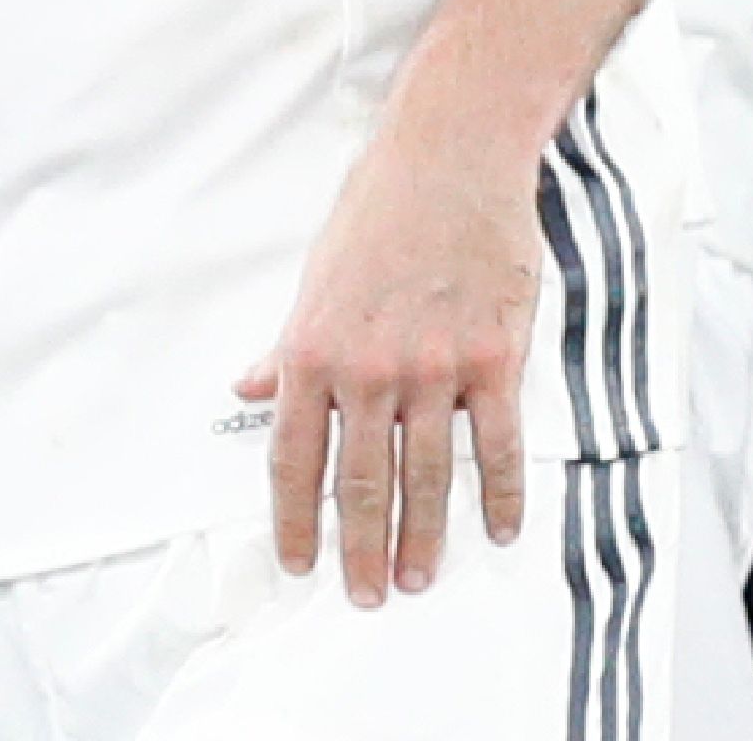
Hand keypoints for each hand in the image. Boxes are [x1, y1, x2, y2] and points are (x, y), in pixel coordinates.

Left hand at [236, 102, 536, 605]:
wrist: (451, 157)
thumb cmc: (381, 208)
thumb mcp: (315, 277)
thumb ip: (288, 347)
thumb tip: (252, 388)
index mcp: (313, 349)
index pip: (294, 458)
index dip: (294, 520)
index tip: (299, 563)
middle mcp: (369, 367)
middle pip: (360, 482)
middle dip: (360, 549)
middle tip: (365, 595)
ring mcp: (434, 366)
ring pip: (427, 476)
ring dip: (423, 537)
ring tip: (419, 577)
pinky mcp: (493, 358)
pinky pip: (498, 445)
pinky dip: (500, 495)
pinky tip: (498, 529)